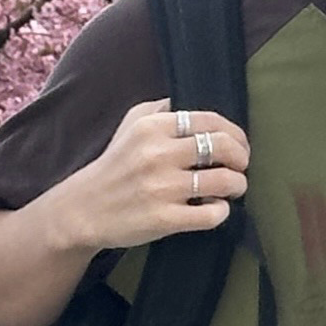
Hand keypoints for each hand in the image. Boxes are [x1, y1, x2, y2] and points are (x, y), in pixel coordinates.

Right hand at [44, 99, 249, 251]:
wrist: (84, 209)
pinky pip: (213, 214)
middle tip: (241, 166)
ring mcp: (163, 188)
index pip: (210, 121)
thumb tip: (198, 107)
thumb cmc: (114, 165)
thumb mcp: (131, 124)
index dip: (234, 133)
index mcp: (153, 126)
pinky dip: (222, 211)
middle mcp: (159, 154)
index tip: (239, 145)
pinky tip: (215, 209)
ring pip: (225, 181)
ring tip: (232, 188)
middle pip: (223, 146)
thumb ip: (163, 110)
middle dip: (241, 157)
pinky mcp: (165, 219)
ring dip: (237, 184)